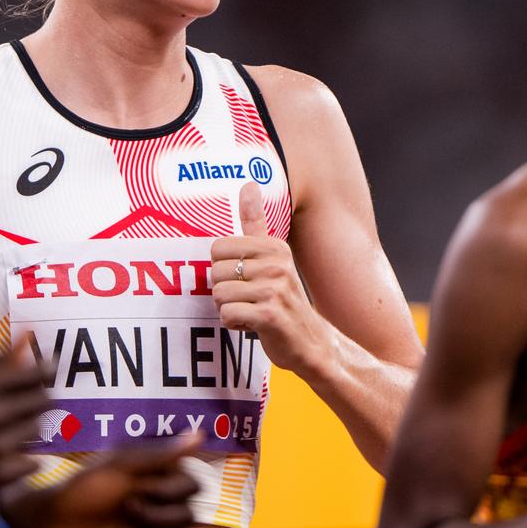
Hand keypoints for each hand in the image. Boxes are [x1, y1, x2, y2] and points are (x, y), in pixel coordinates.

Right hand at [0, 343, 46, 495]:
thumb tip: (28, 336)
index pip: (36, 375)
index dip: (45, 373)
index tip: (47, 372)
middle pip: (43, 402)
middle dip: (37, 399)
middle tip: (23, 401)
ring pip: (37, 430)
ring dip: (27, 427)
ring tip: (4, 428)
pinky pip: (32, 461)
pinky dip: (22, 457)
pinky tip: (2, 452)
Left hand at [4, 432, 198, 527]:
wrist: (55, 523)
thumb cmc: (83, 488)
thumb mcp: (120, 467)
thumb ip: (160, 455)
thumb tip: (201, 434)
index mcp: (161, 476)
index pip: (193, 485)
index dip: (169, 492)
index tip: (139, 488)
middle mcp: (164, 502)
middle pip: (191, 516)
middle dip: (157, 517)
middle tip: (125, 510)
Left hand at [210, 182, 316, 370]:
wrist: (312, 342)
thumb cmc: (285, 299)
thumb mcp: (274, 258)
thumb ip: (256, 223)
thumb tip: (248, 184)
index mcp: (274, 247)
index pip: (217, 249)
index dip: (224, 269)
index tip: (246, 280)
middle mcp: (277, 264)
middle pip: (215, 273)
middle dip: (224, 292)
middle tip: (248, 299)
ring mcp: (275, 290)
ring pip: (219, 295)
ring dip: (229, 309)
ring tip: (252, 312)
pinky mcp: (270, 315)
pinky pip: (227, 315)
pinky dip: (234, 324)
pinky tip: (253, 325)